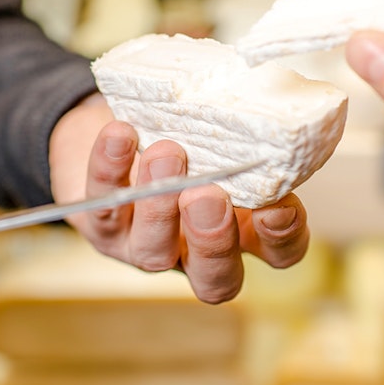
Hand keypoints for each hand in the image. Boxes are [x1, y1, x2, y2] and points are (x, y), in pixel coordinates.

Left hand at [49, 94, 308, 303]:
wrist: (116, 128)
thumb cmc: (183, 135)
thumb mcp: (220, 136)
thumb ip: (243, 138)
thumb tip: (266, 106)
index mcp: (241, 231)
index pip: (278, 253)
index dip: (283, 237)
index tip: (277, 205)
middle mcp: (194, 250)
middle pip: (214, 278)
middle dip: (213, 240)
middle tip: (208, 196)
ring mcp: (144, 246)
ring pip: (153, 249)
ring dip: (159, 205)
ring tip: (166, 154)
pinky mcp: (100, 225)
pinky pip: (103, 206)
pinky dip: (111, 168)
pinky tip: (120, 136)